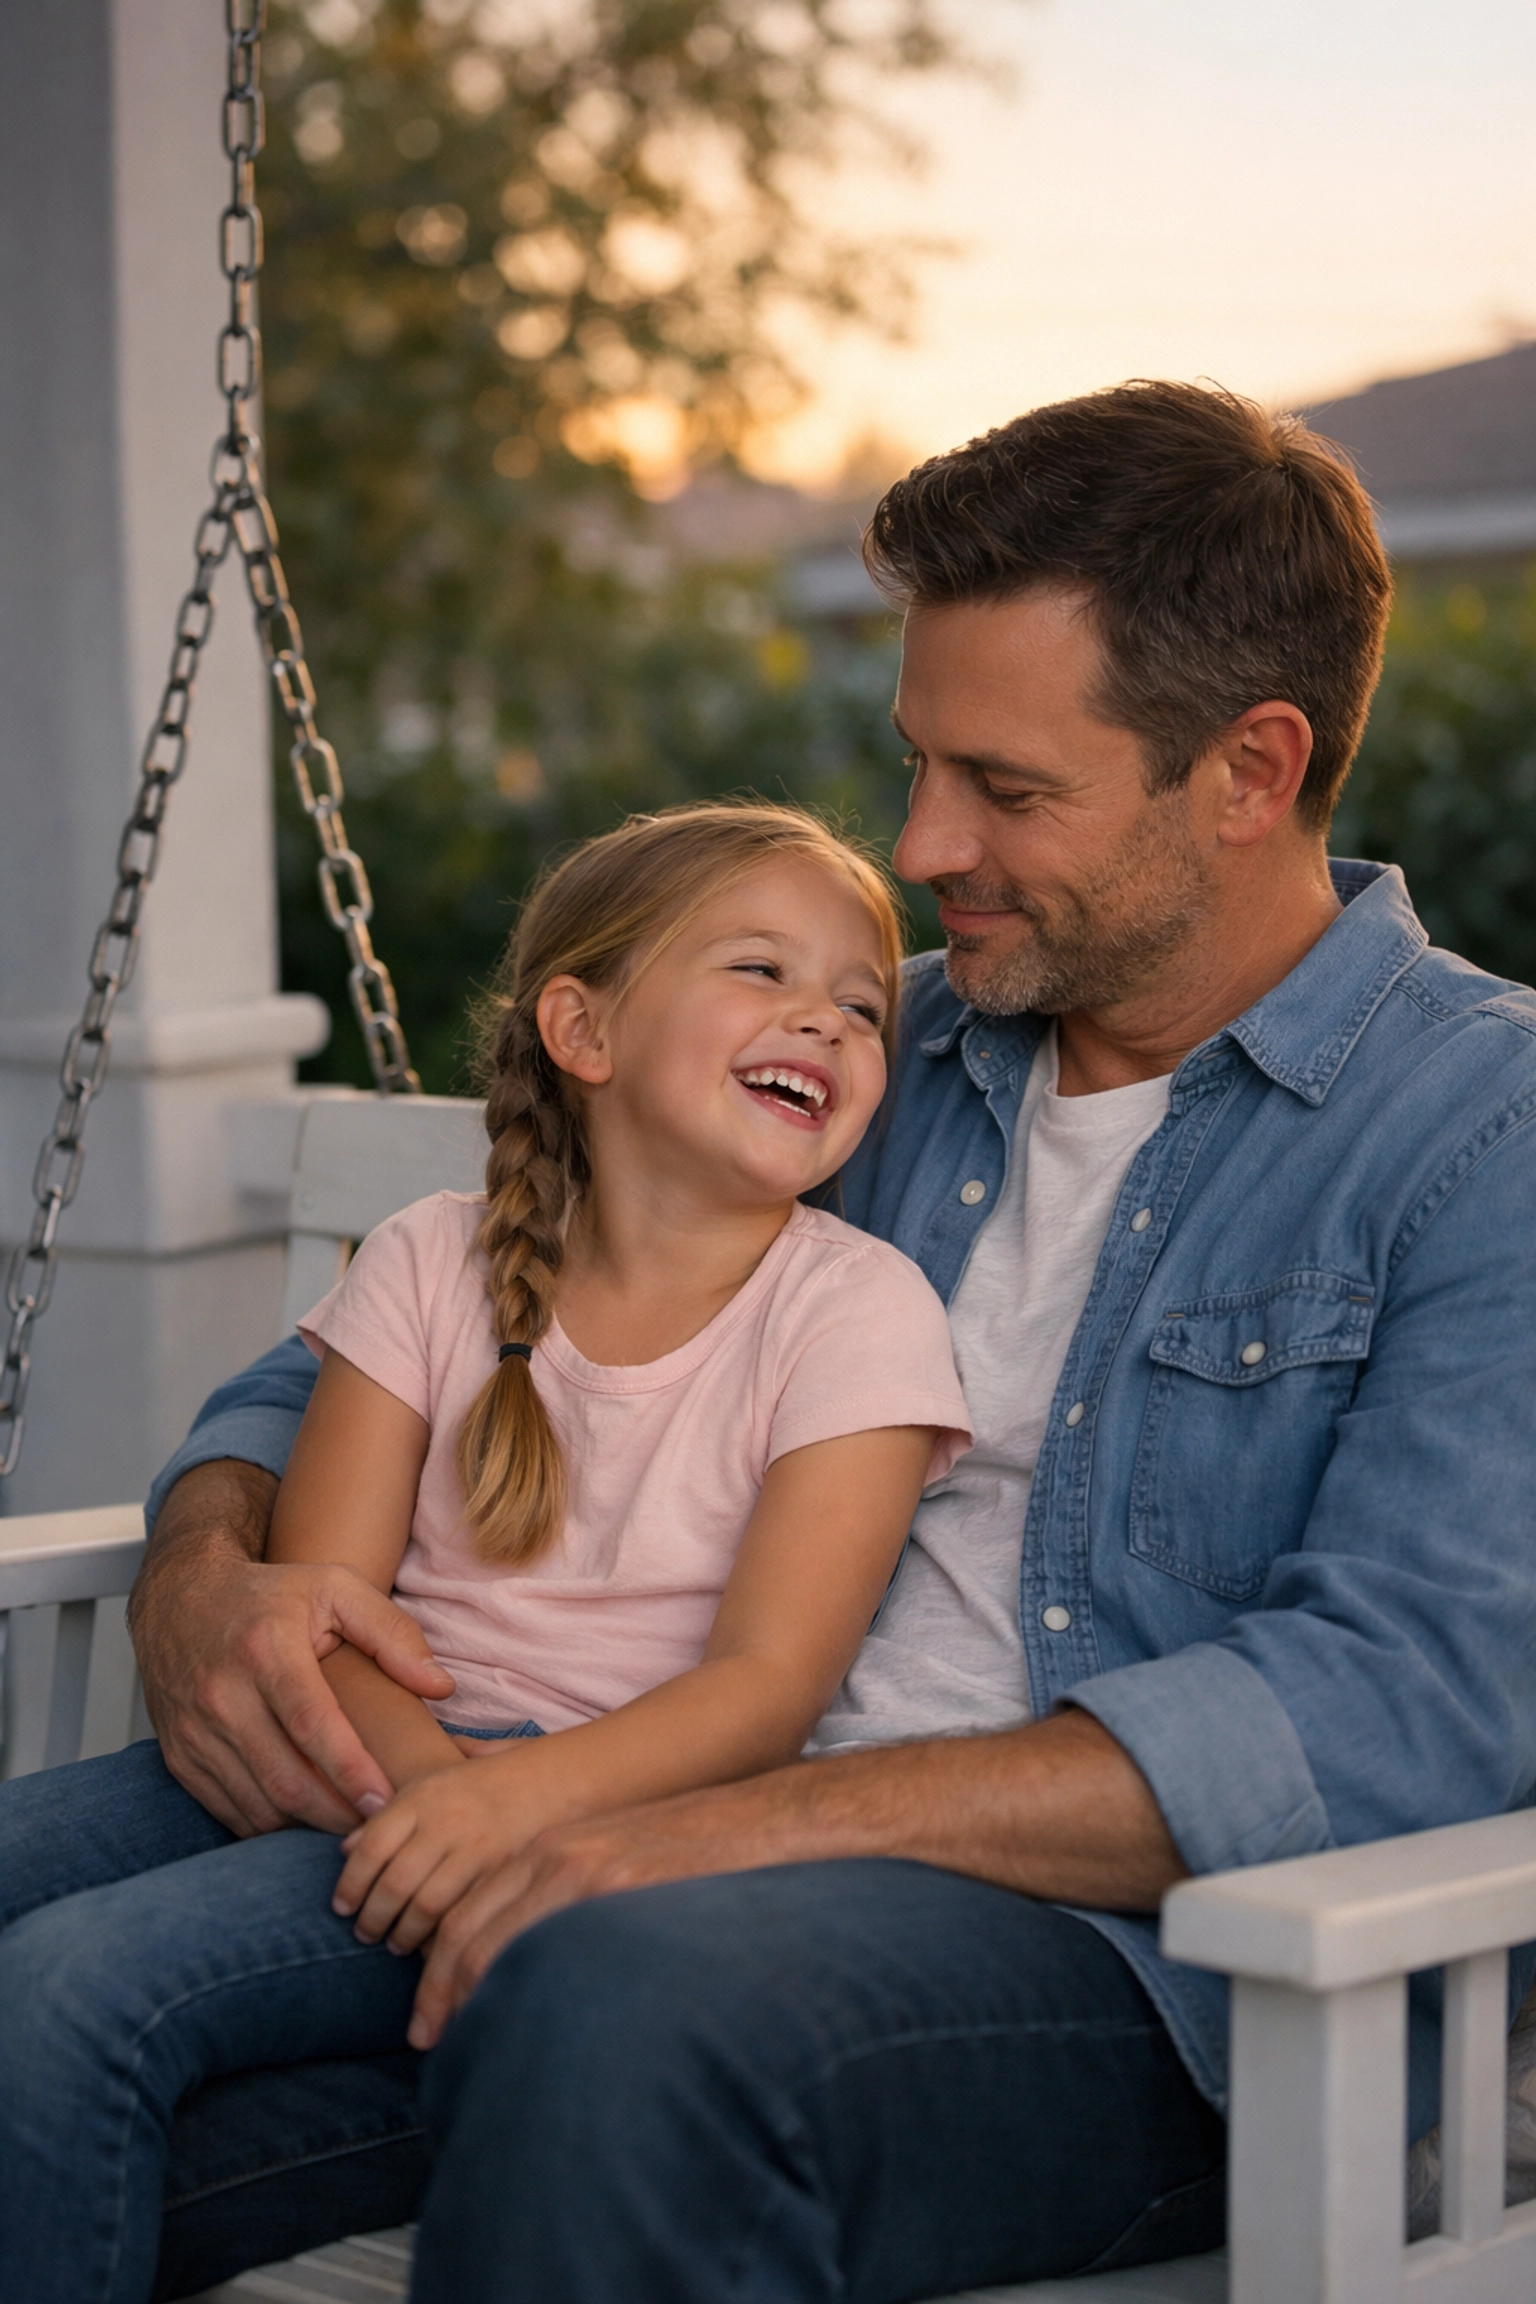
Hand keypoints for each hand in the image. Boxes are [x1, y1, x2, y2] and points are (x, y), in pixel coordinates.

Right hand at [130, 1459, 453, 1835]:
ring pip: (257, 1804)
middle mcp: (222, 1693)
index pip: (311, 1723)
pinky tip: (306, 1819)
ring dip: (307, 1825)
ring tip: (352, 1826)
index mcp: (265, 1648)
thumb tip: (441, 1686)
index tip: (386, 1802)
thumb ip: (392, 1633)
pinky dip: (270, 1825)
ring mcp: (194, 1731)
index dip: (350, 1770)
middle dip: (338, 1813)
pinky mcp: (179, 1758)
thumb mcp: (335, 1588)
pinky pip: (228, 1811)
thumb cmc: (270, 1596)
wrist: (180, 1600)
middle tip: (382, 1825)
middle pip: (285, 1778)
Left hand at [333, 1747, 550, 1953]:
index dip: (351, 1884)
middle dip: (374, 1918)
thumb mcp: (427, 1787)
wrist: (544, 1783)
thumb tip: (345, 1851)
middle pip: (396, 1882)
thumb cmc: (474, 1789)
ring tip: (396, 1943)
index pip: (372, 1846)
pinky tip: (431, 1945)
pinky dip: (441, 1937)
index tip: (342, 1907)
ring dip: (404, 1934)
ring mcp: (477, 1849)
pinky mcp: (502, 1873)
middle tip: (365, 1934)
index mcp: (422, 1798)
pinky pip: (463, 1913)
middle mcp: (447, 1822)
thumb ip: (386, 1818)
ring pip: (427, 1906)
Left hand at [407, 1776, 788, 2046]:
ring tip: (456, 2046)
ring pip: (498, 1948)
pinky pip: (551, 1954)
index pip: (472, 1911)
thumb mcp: (618, 1854)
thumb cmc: (693, 1850)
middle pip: (470, 1932)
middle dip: (440, 1991)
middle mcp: (557, 1859)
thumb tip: (536, 1950)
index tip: (429, 2013)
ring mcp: (586, 1878)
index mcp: (554, 1850)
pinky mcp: (617, 1895)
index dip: (440, 1967)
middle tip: (426, 2039)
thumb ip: (572, 1889)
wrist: (760, 1823)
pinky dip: (522, 1992)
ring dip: (468, 2000)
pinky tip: (519, 2026)